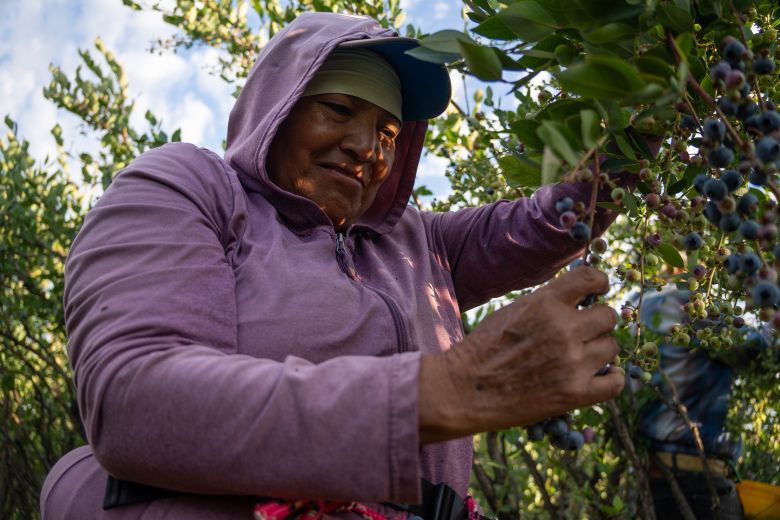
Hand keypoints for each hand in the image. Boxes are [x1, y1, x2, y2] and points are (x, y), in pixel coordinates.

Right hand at [419, 266, 622, 442]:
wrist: (463, 389)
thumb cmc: (482, 349)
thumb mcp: (511, 311)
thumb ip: (545, 303)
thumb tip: (578, 299)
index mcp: (545, 303)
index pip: (591, 279)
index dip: (600, 283)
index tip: (599, 290)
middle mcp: (563, 329)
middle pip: (608, 316)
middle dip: (598, 322)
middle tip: (584, 331)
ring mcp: (572, 362)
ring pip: (612, 347)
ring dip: (600, 350)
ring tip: (581, 356)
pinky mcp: (574, 393)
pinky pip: (615, 382)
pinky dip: (612, 378)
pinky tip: (604, 375)